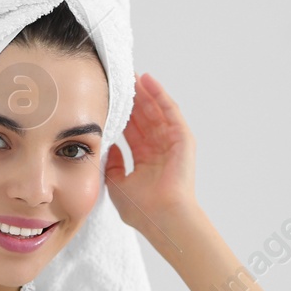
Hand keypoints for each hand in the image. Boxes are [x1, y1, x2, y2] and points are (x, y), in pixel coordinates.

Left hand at [105, 73, 199, 242]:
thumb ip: (111, 165)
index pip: (131, 130)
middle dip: (131, 97)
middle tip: (117, 78)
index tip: (107, 98)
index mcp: (145, 161)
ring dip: (144, 92)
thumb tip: (107, 147)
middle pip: (143, 116)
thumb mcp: (117, 184)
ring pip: (156, 110)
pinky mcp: (183, 139)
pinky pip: (170, 111)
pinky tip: (148, 80)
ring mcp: (172, 143)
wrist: (163, 217)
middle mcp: (159, 150)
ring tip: (130, 73)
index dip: (120, 113)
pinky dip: (160, 95)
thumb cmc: (142, 209)